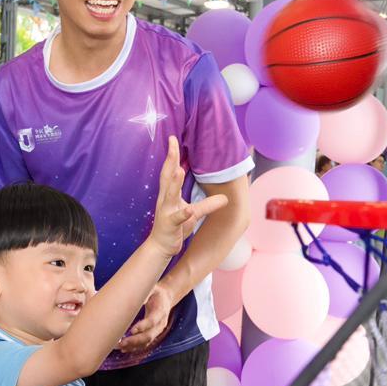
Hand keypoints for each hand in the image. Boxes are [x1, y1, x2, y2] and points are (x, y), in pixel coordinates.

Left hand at [117, 283, 173, 353]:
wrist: (165, 298)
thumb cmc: (156, 293)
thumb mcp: (152, 289)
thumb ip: (145, 293)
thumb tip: (134, 298)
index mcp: (160, 311)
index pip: (152, 321)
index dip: (143, 326)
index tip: (132, 330)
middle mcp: (161, 323)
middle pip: (149, 335)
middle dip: (135, 340)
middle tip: (122, 342)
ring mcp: (157, 330)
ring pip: (146, 342)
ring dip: (133, 346)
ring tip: (119, 346)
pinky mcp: (153, 334)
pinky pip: (145, 343)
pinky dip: (135, 347)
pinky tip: (124, 348)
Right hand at [146, 137, 228, 259]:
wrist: (160, 247)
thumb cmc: (175, 226)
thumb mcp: (192, 212)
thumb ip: (206, 203)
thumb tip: (226, 197)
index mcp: (168, 194)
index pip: (169, 170)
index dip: (172, 155)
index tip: (173, 138)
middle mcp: (165, 199)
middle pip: (166, 176)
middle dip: (170, 159)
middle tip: (173, 143)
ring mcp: (166, 211)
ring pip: (170, 195)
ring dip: (174, 182)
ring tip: (179, 170)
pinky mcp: (170, 225)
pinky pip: (178, 218)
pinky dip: (184, 213)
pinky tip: (189, 210)